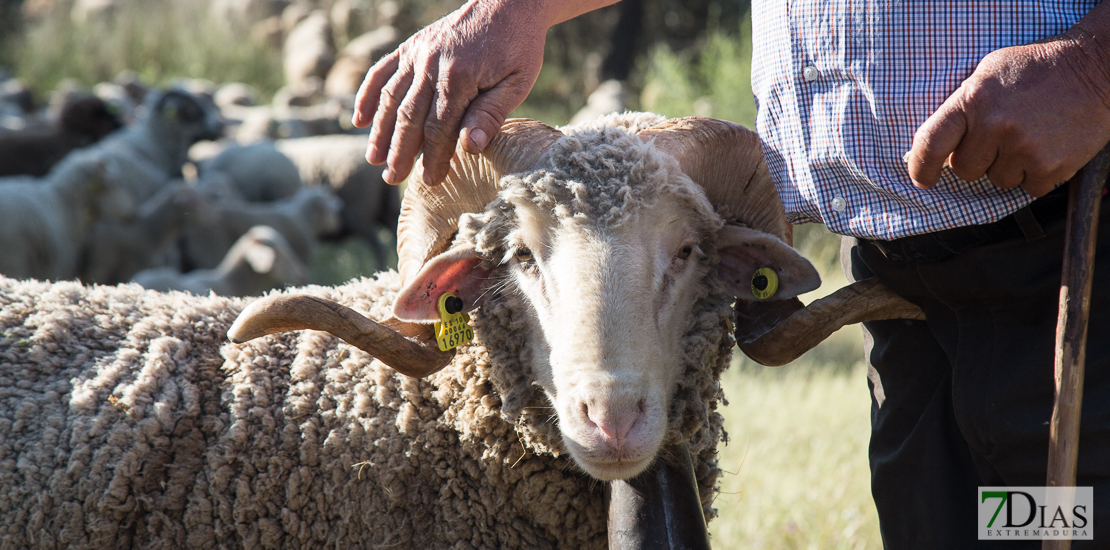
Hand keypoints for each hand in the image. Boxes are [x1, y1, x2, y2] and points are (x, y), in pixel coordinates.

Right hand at [351, 1, 547, 184]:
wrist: (508, 2)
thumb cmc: (517, 48)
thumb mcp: (517, 83)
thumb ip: (491, 114)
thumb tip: (469, 148)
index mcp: (460, 77)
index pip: (440, 127)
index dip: (433, 157)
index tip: (430, 181)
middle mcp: (432, 64)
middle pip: (410, 117)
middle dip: (400, 151)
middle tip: (392, 179)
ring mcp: (418, 52)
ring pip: (391, 97)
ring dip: (380, 130)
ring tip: (373, 159)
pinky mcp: (411, 45)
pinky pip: (382, 71)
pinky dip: (367, 95)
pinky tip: (357, 120)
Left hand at [906, 28, 1109, 196]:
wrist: (1096, 68)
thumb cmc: (1038, 69)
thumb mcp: (989, 73)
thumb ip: (961, 108)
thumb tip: (932, 148)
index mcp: (974, 98)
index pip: (931, 142)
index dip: (920, 167)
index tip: (921, 179)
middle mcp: (995, 124)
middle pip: (964, 169)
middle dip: (977, 160)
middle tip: (1001, 137)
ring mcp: (1024, 147)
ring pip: (997, 180)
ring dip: (1009, 166)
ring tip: (1030, 136)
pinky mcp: (1051, 166)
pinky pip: (1028, 188)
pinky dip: (1036, 174)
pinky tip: (1047, 147)